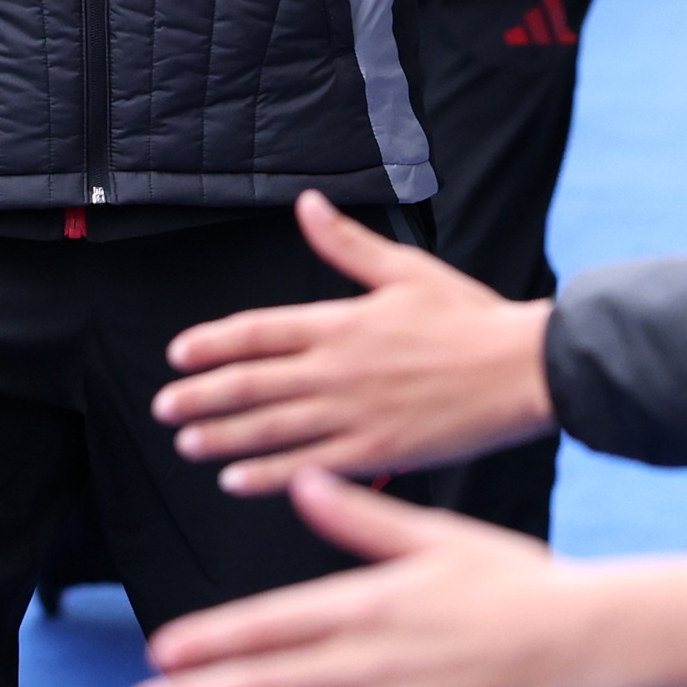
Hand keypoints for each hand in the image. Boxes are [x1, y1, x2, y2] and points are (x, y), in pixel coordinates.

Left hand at [130, 473, 686, 686]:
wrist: (582, 640)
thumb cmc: (512, 583)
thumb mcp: (434, 536)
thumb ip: (359, 515)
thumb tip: (303, 479)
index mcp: (370, 606)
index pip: (274, 627)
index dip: (215, 642)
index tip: (165, 651)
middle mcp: (371, 664)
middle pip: (270, 686)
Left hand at [152, 191, 556, 492]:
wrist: (521, 368)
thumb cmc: (469, 317)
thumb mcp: (405, 270)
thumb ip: (347, 244)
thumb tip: (308, 206)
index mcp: (342, 321)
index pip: (260, 332)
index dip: (213, 344)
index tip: (178, 354)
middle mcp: (338, 369)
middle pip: (253, 383)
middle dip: (203, 395)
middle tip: (164, 406)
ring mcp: (354, 413)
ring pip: (272, 428)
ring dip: (223, 437)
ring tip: (187, 443)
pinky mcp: (376, 450)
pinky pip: (309, 465)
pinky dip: (268, 475)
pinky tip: (237, 481)